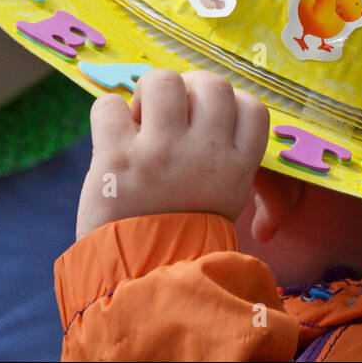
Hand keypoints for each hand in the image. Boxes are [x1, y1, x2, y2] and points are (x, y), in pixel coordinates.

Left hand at [77, 69, 269, 238]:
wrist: (143, 280)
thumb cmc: (182, 238)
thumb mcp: (224, 200)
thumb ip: (222, 157)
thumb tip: (201, 111)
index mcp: (236, 165)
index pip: (252, 106)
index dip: (230, 102)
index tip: (208, 117)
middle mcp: (204, 152)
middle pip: (211, 84)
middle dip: (188, 88)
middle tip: (169, 113)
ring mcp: (161, 152)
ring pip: (162, 81)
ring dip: (148, 92)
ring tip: (139, 118)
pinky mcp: (118, 157)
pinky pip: (110, 104)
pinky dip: (109, 114)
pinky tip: (111, 137)